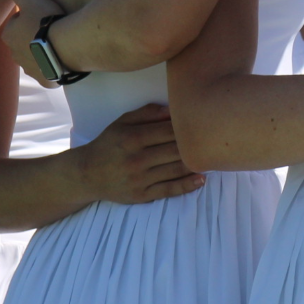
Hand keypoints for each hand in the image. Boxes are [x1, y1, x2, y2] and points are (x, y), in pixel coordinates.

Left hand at [2, 0, 65, 86]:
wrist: (65, 45)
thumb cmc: (45, 20)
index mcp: (8, 35)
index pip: (16, 22)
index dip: (30, 16)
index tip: (43, 14)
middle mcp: (15, 55)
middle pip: (24, 42)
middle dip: (33, 36)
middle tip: (51, 29)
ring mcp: (30, 69)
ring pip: (35, 58)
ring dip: (42, 52)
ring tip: (58, 44)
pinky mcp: (45, 80)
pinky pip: (48, 72)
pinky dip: (53, 66)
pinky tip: (63, 59)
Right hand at [73, 103, 205, 204]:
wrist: (87, 175)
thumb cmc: (109, 144)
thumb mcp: (122, 123)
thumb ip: (147, 113)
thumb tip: (173, 109)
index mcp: (133, 137)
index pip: (169, 131)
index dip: (190, 127)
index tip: (206, 122)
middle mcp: (136, 159)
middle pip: (176, 150)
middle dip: (198, 145)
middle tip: (217, 139)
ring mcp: (139, 179)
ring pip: (176, 170)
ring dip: (197, 164)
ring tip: (214, 157)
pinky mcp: (141, 195)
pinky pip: (169, 190)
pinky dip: (188, 185)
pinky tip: (202, 179)